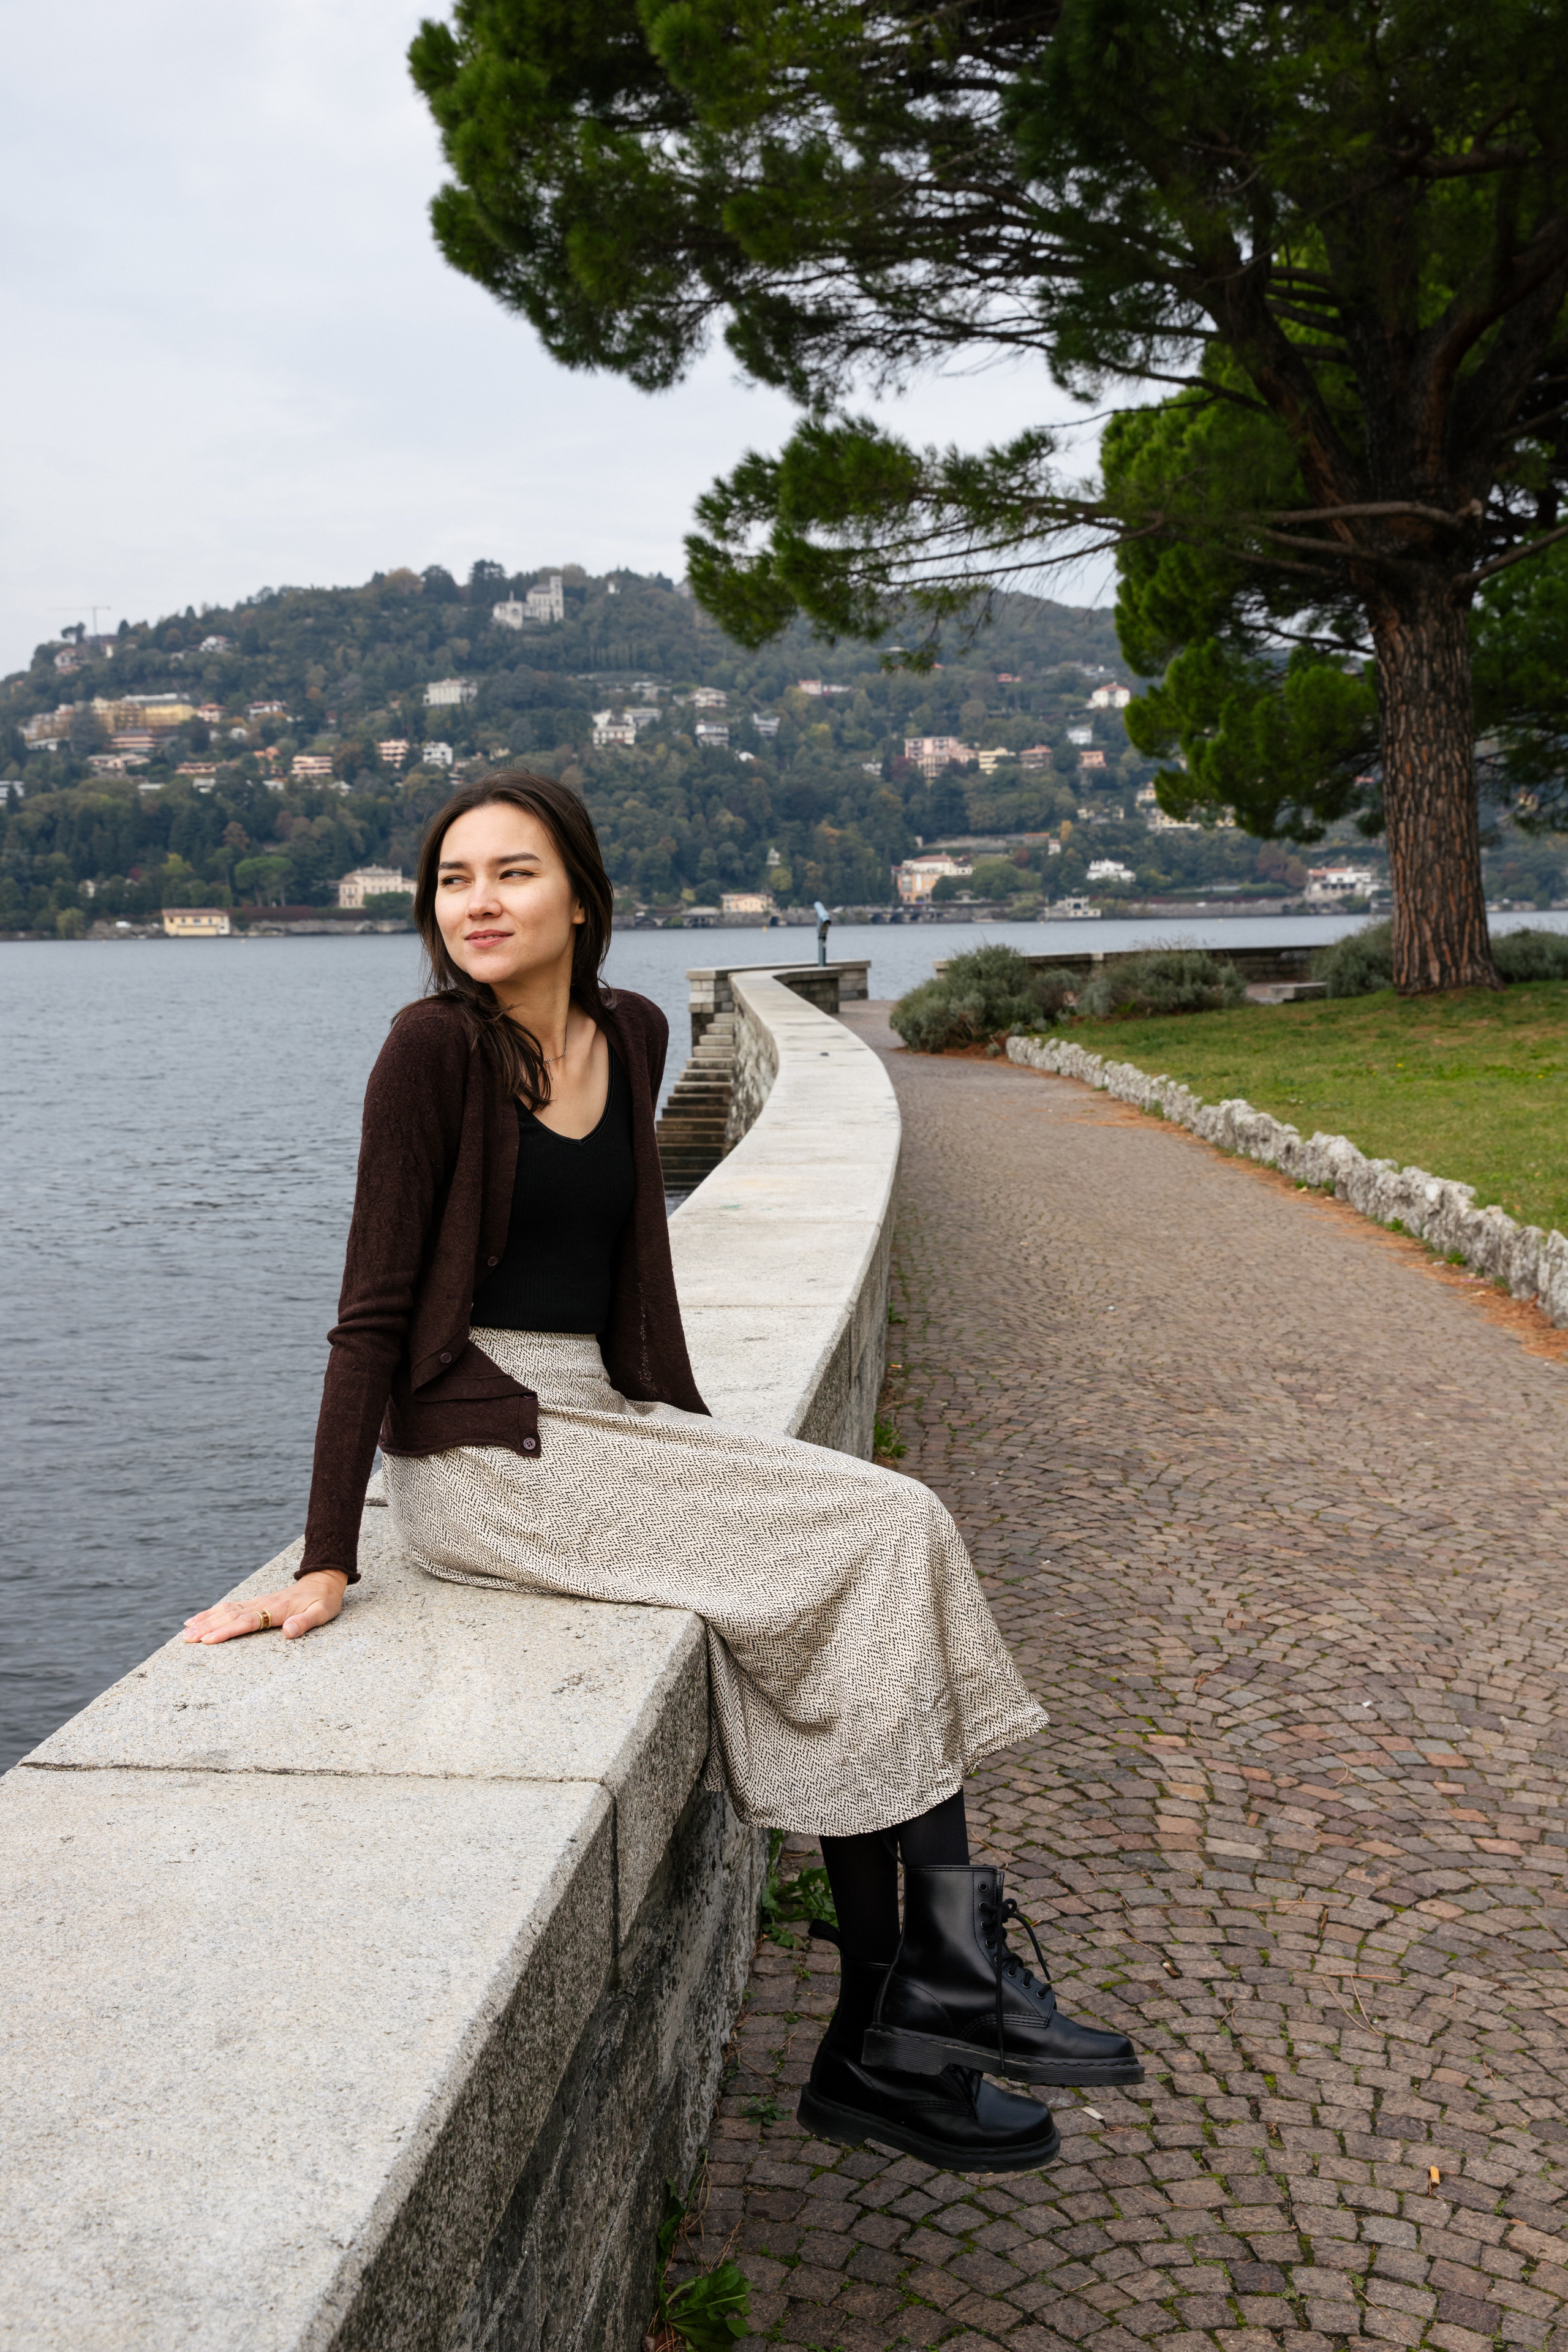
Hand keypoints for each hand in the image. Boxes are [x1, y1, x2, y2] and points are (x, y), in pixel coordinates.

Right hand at [182, 1569, 347, 1644]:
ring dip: (205, 1620)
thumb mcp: (322, 1613)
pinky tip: (198, 1619)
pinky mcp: (255, 1602)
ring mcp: (257, 1602)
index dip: (226, 1631)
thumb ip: (305, 1622)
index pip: (247, 1622)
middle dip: (206, 1627)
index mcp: (277, 1609)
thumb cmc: (324, 1601)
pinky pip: (230, 1607)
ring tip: (185, 1632)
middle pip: (230, 1616)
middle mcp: (263, 1604)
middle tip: (186, 1639)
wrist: (324, 1580)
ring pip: (226, 1610)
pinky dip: (211, 1613)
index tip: (207, 1640)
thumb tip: (288, 1632)